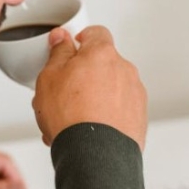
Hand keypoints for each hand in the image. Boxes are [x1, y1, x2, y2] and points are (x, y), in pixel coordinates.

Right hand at [32, 26, 146, 149]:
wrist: (94, 155)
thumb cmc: (71, 117)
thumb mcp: (50, 77)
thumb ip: (58, 52)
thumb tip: (61, 38)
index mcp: (103, 54)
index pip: (95, 33)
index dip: (80, 39)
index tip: (70, 48)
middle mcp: (124, 70)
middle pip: (102, 64)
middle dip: (84, 75)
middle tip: (63, 92)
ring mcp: (135, 95)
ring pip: (110, 89)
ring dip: (93, 98)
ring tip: (71, 119)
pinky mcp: (139, 118)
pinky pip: (119, 110)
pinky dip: (105, 116)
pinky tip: (86, 131)